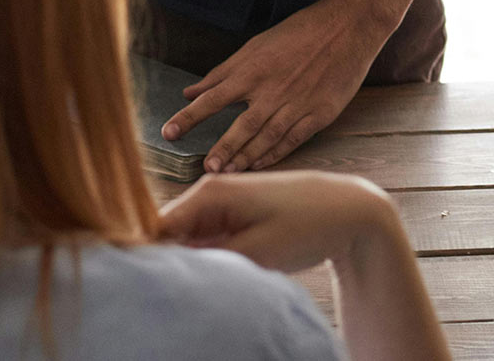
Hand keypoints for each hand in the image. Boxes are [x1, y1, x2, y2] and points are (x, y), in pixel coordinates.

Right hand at [158, 169, 391, 272]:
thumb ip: (206, 261)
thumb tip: (163, 271)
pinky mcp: (231, 220)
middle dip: (166, 267)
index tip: (145, 292)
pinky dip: (206, 265)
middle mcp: (206, 195)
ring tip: (196, 292)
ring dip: (188, 268)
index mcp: (207, 194)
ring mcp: (218, 207)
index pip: (153, 231)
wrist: (348, 211)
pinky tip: (217, 282)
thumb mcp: (255, 252)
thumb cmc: (307, 225)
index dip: (145, 262)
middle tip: (175, 299)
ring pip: (184, 246)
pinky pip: (203, 246)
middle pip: (164, 238)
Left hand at [162, 0, 382, 171]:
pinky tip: (260, 165)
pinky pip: (291, 141)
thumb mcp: (258, 44)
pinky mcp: (318, 115)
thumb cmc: (300, 31)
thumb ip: (223, 70)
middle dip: (221, 149)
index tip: (168, 133)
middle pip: (241, 127)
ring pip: (265, 139)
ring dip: (244, 158)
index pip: (213, 98)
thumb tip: (191, 90)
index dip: (189, 117)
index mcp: (254, 70)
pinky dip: (274, 155)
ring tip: (227, 172)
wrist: (348, 27)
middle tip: (205, 169)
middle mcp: (273, 91)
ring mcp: (297, 105)